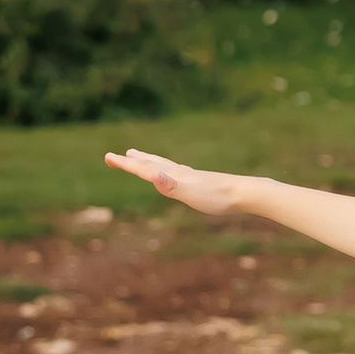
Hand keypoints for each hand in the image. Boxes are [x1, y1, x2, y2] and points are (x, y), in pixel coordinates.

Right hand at [107, 146, 244, 217]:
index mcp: (175, 176)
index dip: (126, 164)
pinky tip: (174, 173)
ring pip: (165, 165)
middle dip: (134, 161)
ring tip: (141, 157)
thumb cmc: (218, 198)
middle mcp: (181, 173)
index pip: (145, 168)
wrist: (246, 193)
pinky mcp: (201, 181)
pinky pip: (177, 173)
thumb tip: (154, 175)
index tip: (108, 156)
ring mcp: (192, 176)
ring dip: (150, 161)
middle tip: (119, 155)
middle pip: (152, 163)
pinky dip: (167, 170)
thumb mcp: (191, 194)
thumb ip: (171, 186)